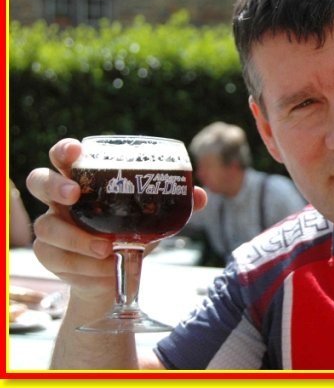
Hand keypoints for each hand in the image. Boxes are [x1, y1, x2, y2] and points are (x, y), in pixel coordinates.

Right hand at [26, 138, 207, 300]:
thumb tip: (201, 195)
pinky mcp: (49, 255)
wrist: (110, 276)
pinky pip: (54, 256)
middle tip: (74, 196)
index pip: (64, 157)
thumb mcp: (151, 219)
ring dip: (75, 238)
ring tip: (105, 249)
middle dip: (54, 185)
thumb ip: (175, 205)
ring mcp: (52, 227)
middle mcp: (61, 201)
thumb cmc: (128, 235)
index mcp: (84, 182)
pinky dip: (81, 264)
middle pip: (39, 181)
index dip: (64, 150)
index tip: (75, 151)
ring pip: (46, 226)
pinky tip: (103, 267)